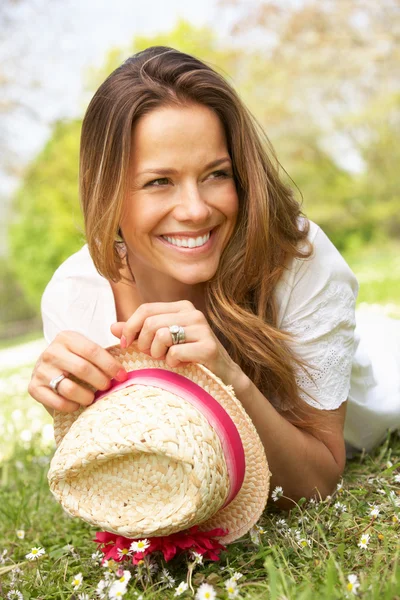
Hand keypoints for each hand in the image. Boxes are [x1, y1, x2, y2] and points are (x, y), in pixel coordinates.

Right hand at [28, 331, 127, 413]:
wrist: (49, 372)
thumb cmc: (78, 360)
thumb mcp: (88, 348)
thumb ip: (109, 344)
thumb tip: (127, 339)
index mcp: (67, 338)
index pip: (92, 351)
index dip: (110, 365)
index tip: (122, 376)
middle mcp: (51, 351)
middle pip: (82, 369)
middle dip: (100, 381)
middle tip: (108, 387)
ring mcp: (41, 369)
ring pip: (69, 388)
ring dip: (87, 396)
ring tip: (93, 398)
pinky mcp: (34, 387)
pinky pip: (56, 402)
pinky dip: (71, 406)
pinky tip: (77, 404)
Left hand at [110, 300, 243, 387]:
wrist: (222, 376)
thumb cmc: (188, 358)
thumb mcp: (160, 343)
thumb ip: (138, 333)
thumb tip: (112, 327)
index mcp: (181, 307)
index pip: (145, 309)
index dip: (130, 327)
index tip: (125, 344)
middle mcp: (193, 313)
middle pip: (151, 324)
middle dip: (143, 344)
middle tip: (151, 355)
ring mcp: (203, 328)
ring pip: (161, 336)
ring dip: (157, 354)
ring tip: (166, 359)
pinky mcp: (209, 346)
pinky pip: (175, 353)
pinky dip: (172, 363)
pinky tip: (180, 365)